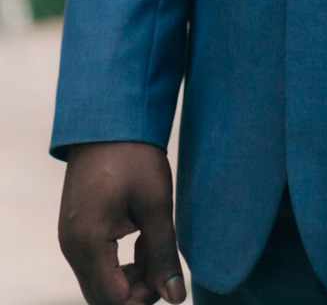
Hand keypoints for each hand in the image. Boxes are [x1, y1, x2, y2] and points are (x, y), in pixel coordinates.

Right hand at [59, 142, 185, 304]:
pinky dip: (118, 263)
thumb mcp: (156, 204)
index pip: (113, 299)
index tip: (166, 272)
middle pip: (102, 297)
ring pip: (98, 283)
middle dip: (135, 290)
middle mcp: (71, 247)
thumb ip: (163, 254)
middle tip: (161, 262)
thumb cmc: (135, 157)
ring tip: (153, 246)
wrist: (109, 120)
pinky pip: (94, 264)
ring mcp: (69, 239)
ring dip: (128, 278)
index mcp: (88, 242)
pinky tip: (140, 239)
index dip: (144, 296)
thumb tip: (176, 297)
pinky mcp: (74, 231)